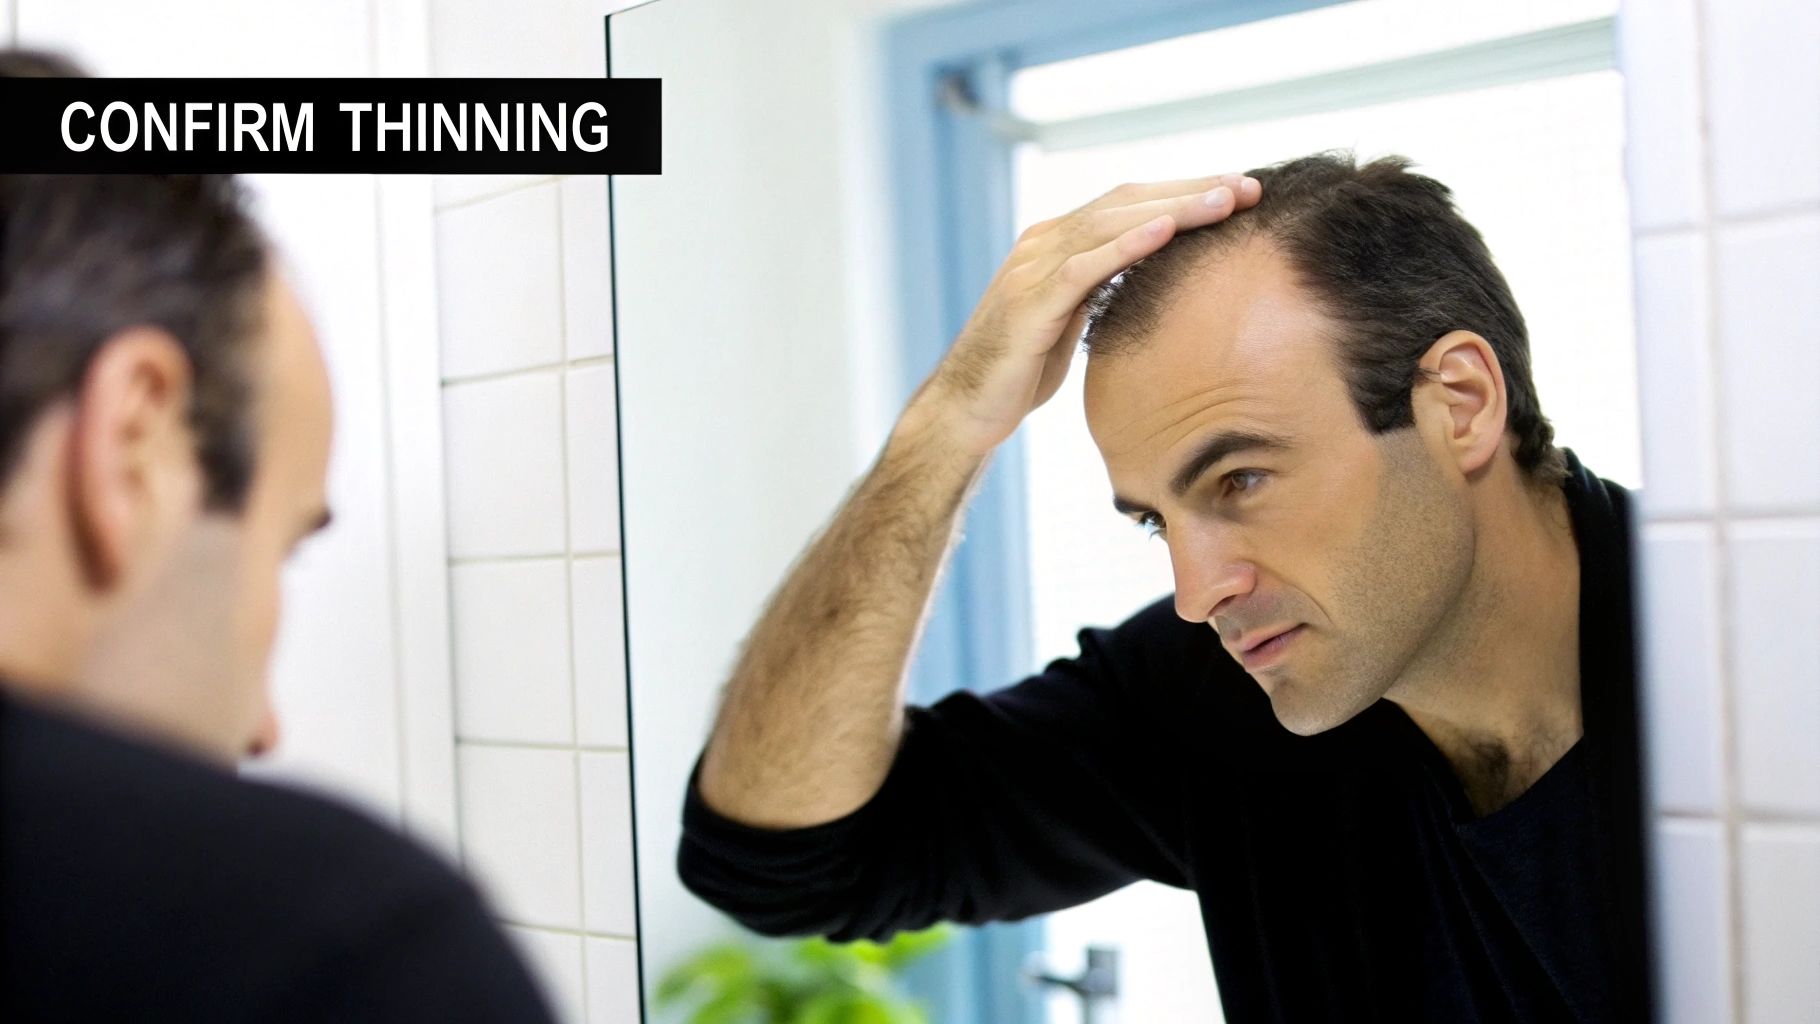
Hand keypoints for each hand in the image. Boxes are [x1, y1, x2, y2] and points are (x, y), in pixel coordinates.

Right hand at [901, 173, 1261, 455]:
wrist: (964, 410)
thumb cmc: (1020, 371)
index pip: (1127, 203)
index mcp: (1055, 244)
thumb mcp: (1070, 320)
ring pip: (1108, 224)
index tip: (1239, 190)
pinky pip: (1082, 268)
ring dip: (1171, 209)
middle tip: (1248, 186)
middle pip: (1125, 201)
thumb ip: (1101, 290)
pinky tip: (1164, 233)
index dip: (1183, 192)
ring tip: (1223, 201)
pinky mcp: (1027, 306)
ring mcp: (1030, 270)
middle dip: (1190, 191)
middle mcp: (1041, 244)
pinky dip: (1124, 246)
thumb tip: (1152, 281)